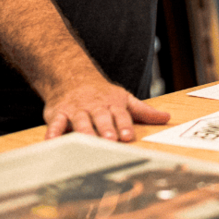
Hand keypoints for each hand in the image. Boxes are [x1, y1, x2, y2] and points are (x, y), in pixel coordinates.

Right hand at [43, 78, 170, 141]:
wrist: (73, 77)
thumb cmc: (102, 94)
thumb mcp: (124, 99)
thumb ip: (144, 111)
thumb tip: (167, 117)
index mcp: (112, 104)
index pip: (120, 115)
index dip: (124, 125)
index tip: (128, 135)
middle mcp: (95, 106)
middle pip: (101, 117)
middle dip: (105, 128)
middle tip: (109, 139)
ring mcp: (77, 110)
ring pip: (80, 120)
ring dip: (83, 130)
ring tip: (87, 140)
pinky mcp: (59, 114)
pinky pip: (56, 123)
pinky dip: (53, 131)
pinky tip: (52, 141)